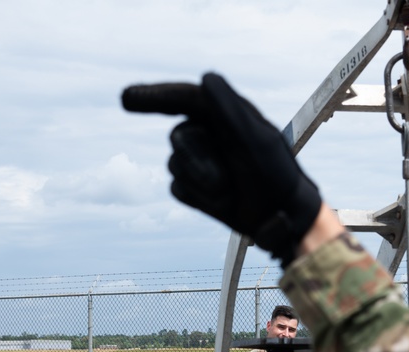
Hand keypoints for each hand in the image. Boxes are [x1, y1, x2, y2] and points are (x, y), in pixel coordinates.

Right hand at [122, 73, 321, 265]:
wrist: (282, 216)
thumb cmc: (276, 175)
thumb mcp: (257, 140)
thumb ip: (230, 110)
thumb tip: (206, 78)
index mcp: (223, 114)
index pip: (183, 98)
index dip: (154, 96)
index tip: (125, 99)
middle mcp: (207, 133)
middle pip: (178, 137)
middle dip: (198, 161)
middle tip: (225, 182)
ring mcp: (198, 161)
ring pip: (174, 166)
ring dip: (203, 182)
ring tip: (231, 190)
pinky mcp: (193, 187)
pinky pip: (178, 189)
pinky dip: (199, 199)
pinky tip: (222, 202)